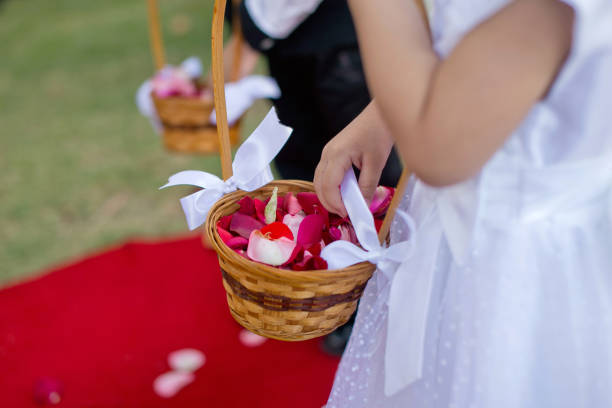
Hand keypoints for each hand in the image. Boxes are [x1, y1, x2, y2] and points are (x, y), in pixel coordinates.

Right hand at [314, 101, 393, 216]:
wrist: (378, 115)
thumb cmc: (378, 134)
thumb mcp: (376, 163)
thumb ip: (367, 186)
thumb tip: (363, 206)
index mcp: (337, 155)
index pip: (328, 186)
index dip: (335, 203)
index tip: (348, 213)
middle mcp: (327, 154)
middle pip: (318, 185)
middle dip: (329, 202)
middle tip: (346, 213)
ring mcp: (327, 152)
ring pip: (319, 180)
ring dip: (328, 195)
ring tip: (345, 205)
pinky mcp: (332, 153)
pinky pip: (325, 174)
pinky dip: (331, 187)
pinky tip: (344, 193)